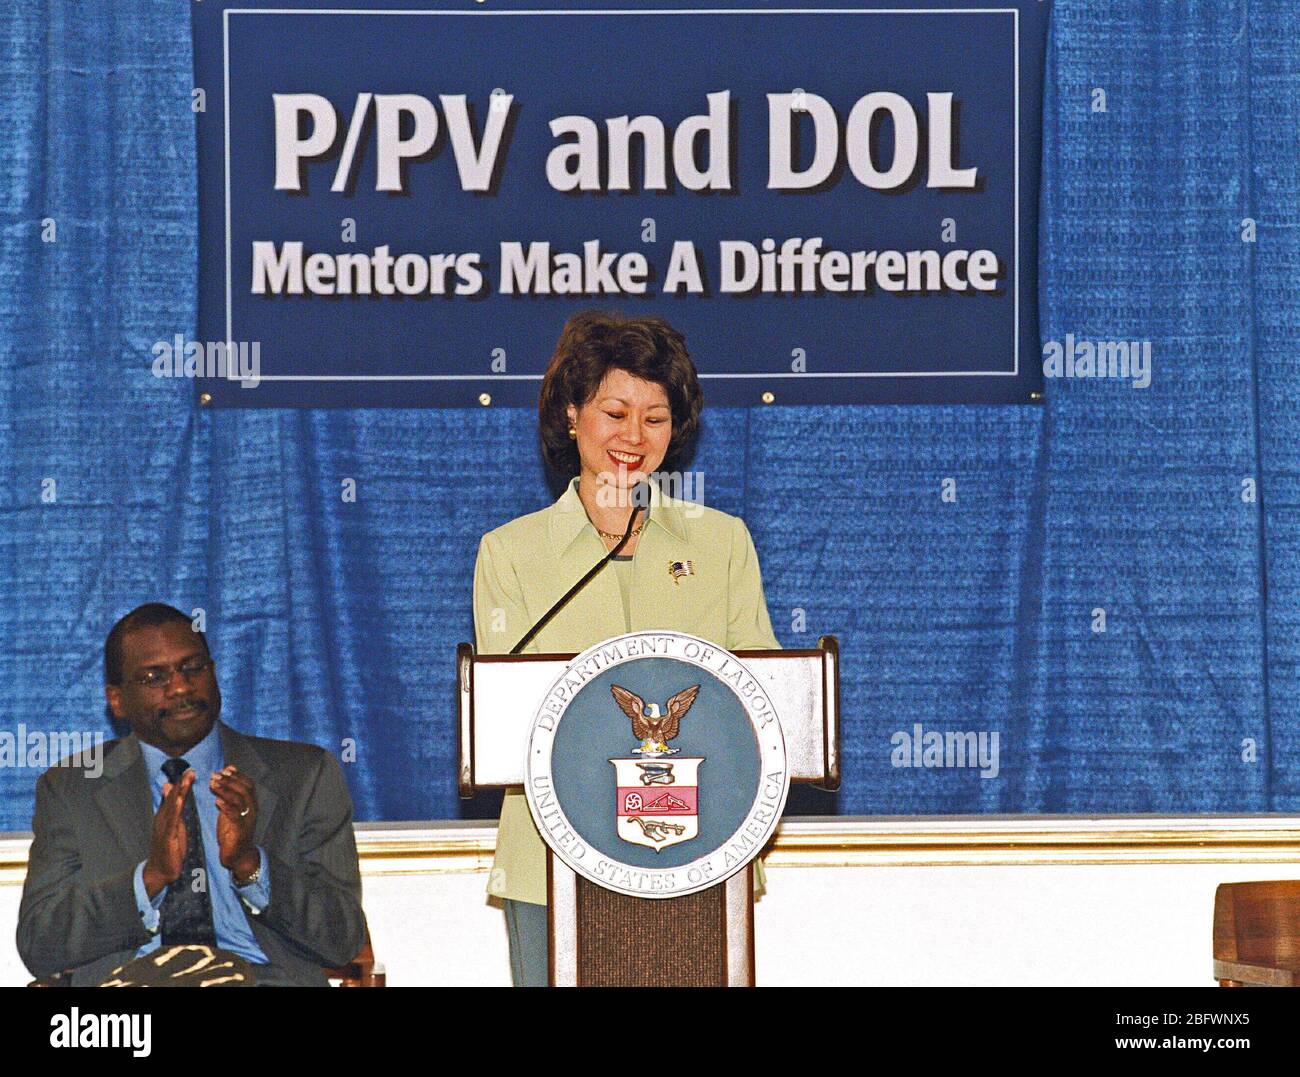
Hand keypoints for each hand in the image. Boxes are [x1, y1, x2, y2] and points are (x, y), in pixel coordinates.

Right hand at [142, 770, 192, 898]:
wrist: (160, 870)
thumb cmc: (168, 847)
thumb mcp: (172, 825)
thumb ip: (172, 808)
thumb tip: (170, 789)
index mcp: (166, 816)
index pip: (175, 797)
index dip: (182, 784)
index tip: (191, 770)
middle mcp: (163, 819)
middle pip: (173, 798)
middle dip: (182, 784)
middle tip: (190, 770)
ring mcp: (164, 827)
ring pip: (172, 807)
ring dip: (179, 792)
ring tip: (186, 780)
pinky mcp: (167, 837)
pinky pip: (172, 821)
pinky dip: (175, 809)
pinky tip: (180, 800)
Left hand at [211, 765, 258, 880]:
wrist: (239, 856)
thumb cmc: (234, 832)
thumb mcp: (231, 812)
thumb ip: (229, 796)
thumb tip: (223, 778)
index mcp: (251, 804)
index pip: (248, 784)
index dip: (238, 775)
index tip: (225, 768)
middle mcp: (252, 810)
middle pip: (244, 789)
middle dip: (230, 780)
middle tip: (216, 774)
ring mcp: (247, 820)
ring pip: (239, 800)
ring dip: (226, 790)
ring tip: (213, 784)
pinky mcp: (240, 831)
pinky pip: (235, 816)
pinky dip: (226, 807)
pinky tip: (217, 801)